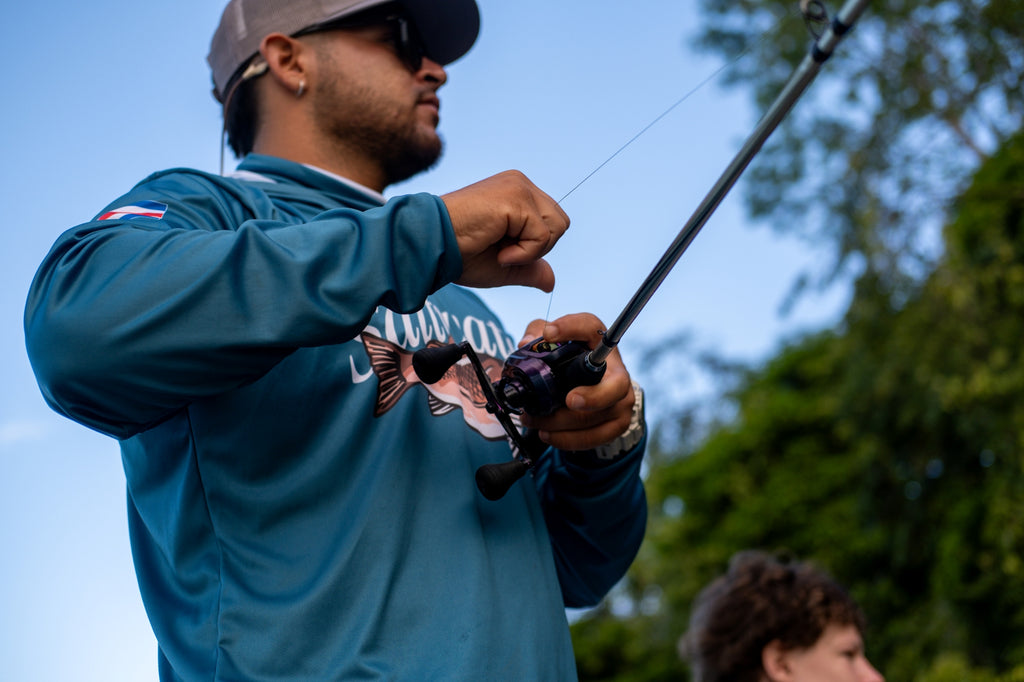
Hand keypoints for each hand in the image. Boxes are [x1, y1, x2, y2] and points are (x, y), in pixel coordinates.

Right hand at [441, 170, 569, 291]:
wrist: (433, 247)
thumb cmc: (461, 254)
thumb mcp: (503, 267)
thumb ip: (530, 269)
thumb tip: (551, 282)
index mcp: (517, 193)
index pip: (551, 221)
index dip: (534, 246)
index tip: (502, 251)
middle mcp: (520, 184)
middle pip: (560, 223)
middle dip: (537, 248)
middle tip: (503, 252)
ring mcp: (518, 187)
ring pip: (556, 227)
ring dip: (531, 250)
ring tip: (500, 251)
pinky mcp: (515, 198)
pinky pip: (541, 235)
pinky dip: (523, 254)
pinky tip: (499, 252)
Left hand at [517, 313, 634, 450]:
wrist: (594, 387)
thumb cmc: (570, 360)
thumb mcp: (552, 342)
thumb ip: (536, 335)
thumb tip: (526, 342)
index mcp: (598, 342)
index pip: (590, 327)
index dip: (571, 327)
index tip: (549, 334)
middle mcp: (617, 370)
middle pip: (616, 385)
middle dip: (592, 396)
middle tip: (569, 400)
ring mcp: (621, 399)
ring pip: (598, 417)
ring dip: (562, 423)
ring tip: (533, 420)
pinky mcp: (617, 424)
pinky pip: (595, 437)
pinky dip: (568, 439)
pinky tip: (547, 434)